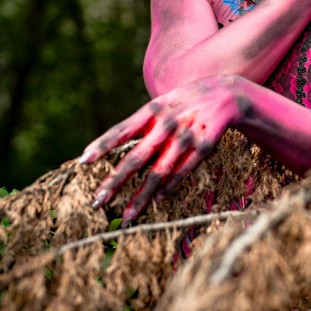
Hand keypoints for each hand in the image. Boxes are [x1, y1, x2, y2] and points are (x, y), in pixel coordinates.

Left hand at [79, 75, 244, 225]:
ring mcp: (186, 137)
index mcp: (153, 110)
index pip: (122, 129)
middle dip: (116, 181)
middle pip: (137, 157)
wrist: (227, 93)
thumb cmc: (186, 101)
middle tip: (97, 202)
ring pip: (159, 172)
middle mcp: (167, 124)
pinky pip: (183, 171)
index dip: (103, 144)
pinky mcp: (203, 147)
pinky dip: (170, 187)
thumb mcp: (163, 103)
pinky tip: (157, 201)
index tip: (84, 160)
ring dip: (142, 196)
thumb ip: (142, 123)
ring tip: (127, 217)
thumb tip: (114, 145)